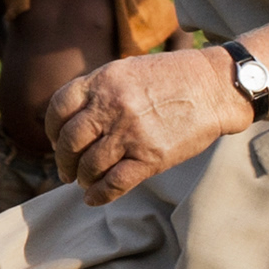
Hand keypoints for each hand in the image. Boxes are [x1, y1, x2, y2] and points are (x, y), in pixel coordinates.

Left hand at [49, 44, 243, 203]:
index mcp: (103, 81)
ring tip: (84, 181)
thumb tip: (74, 118)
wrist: (216, 87)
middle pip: (68, 141)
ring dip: (82, 178)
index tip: (56, 140)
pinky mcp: (150, 157)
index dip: (52, 129)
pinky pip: (113, 183)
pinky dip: (98, 195)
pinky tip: (93, 198)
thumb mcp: (129, 70)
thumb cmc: (174, 78)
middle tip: (66, 170)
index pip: (59, 108)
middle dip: (63, 160)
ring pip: (88, 166)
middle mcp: (111, 106)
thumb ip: (101, 90)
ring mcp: (130, 133)